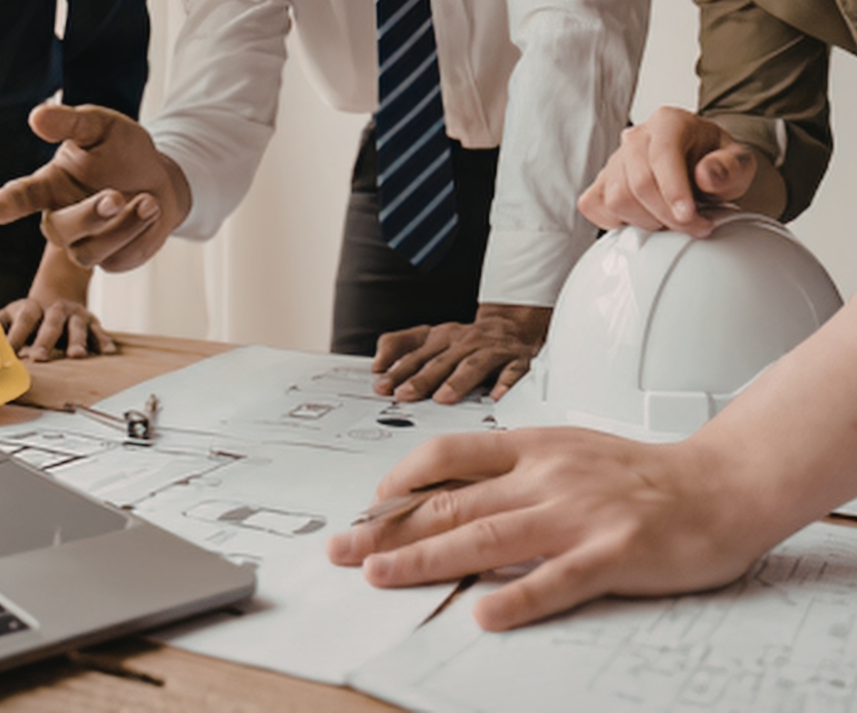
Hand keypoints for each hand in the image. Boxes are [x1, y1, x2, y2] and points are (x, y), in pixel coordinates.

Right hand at [0, 102, 191, 271]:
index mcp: (49, 186)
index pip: (22, 196)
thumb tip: (38, 116)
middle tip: (115, 197)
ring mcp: (83, 244)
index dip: (7, 203)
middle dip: (89, 215)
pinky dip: (140, 233)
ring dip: (123, 226)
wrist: (160, 181)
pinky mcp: (109, 260)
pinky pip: (118, 259)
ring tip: (148, 200)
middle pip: (60, 230)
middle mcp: (60, 219)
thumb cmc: (122, 152)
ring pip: (89, 252)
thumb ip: (71, 123)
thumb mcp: (101, 128)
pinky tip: (150, 210)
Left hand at [0, 296, 117, 361]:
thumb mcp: (11, 315)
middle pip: (50, 323)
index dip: (16, 335)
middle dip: (45, 340)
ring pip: (76, 326)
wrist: (60, 295)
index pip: (23, 320)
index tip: (9, 353)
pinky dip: (103, 340)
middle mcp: (54, 309)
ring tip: (76, 355)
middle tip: (39, 358)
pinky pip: (99, 330)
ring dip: (77, 340)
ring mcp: (75, 314)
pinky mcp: (91, 321)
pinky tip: (107, 352)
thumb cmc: (31, 315)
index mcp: (31, 308)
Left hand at [326, 428, 766, 630]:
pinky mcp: (614, 554)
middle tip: (342, 549)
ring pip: (486, 538)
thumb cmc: (637, 474)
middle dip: (388, 528)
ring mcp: (578, 515)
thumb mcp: (566, 451)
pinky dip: (517, 598)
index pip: (448, 455)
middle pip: (452, 503)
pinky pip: (556, 579)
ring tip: (379, 575)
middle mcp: (547, 477)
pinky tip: (481, 614)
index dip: (400, 481)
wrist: (719, 484)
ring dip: (425, 558)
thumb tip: (447, 490)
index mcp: (534, 448)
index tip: (369, 506)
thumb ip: (511, 468)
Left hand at [372, 304, 551, 403]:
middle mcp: (464, 342)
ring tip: (443, 398)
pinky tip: (497, 396)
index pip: (416, 354)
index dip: (398, 369)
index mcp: (441, 337)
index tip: (382, 385)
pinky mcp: (516, 360)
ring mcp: (491, 351)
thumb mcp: (431, 337)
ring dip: (457, 381)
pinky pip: (512, 371)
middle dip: (421, 379)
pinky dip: (505, 383)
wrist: (511, 326)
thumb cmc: (466, 340)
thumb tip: (376, 364)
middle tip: (404, 395)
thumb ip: (400, 346)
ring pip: (472, 365)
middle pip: (440, 361)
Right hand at [577, 106, 777, 237]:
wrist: (701, 168)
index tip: (689, 217)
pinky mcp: (600, 183)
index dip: (674, 190)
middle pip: (638, 184)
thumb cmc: (716, 164)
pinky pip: (595, 207)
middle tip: (695, 227)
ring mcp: (614, 161)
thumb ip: (729, 168)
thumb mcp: (739, 163)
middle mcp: (636, 138)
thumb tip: (706, 175)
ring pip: (617, 199)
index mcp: (669, 122)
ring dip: (647, 221)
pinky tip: (645, 219)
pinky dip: (618, 222)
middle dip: (667, 214)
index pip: (662, 155)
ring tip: (672, 222)